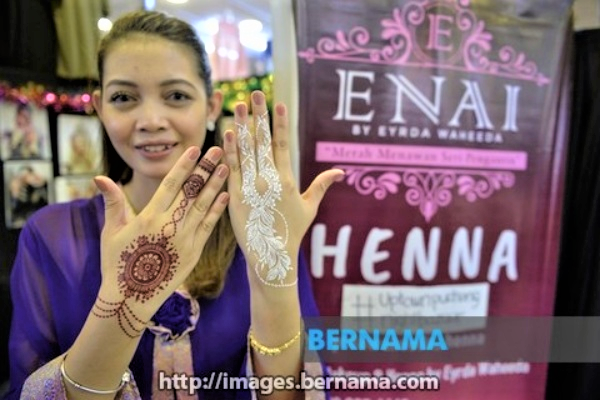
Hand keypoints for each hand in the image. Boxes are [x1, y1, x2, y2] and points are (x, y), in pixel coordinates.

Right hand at [92, 146, 228, 334]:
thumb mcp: (111, 232)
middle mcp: (170, 226)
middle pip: (192, 191)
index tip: (195, 149)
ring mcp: (184, 240)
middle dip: (206, 169)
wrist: (131, 300)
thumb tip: (100, 177)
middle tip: (219, 150)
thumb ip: (113, 202)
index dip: (185, 165)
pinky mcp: (194, 253)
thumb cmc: (117, 263)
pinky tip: (225, 196)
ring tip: (226, 168)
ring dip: (216, 185)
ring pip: (204, 207)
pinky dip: (217, 211)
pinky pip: (208, 227)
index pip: (171, 184)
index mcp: (149, 217)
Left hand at [224, 91, 342, 287]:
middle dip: (259, 116)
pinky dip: (230, 150)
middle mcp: (268, 181)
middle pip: (262, 142)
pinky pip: (232, 168)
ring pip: (245, 151)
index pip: (282, 145)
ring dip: (242, 126)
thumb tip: (341, 172)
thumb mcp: (309, 207)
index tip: (278, 102)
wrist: (271, 255)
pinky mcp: (235, 196)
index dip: (279, 122)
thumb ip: (321, 186)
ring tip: (239, 105)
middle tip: (255, 93)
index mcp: (287, 181)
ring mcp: (250, 187)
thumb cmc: (292, 231)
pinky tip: (229, 131)